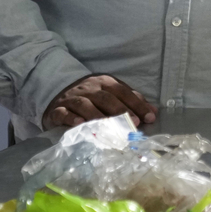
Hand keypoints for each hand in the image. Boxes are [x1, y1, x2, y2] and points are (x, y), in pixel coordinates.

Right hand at [42, 74, 157, 129]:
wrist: (58, 90)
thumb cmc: (92, 95)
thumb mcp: (112, 93)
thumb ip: (132, 101)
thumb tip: (153, 112)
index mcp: (105, 83)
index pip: (123, 92)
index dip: (136, 104)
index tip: (149, 117)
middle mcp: (89, 89)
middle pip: (106, 98)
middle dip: (121, 111)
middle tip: (133, 124)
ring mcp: (72, 98)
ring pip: (85, 105)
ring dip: (98, 116)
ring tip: (109, 128)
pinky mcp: (57, 109)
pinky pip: (63, 112)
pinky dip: (71, 118)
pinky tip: (79, 124)